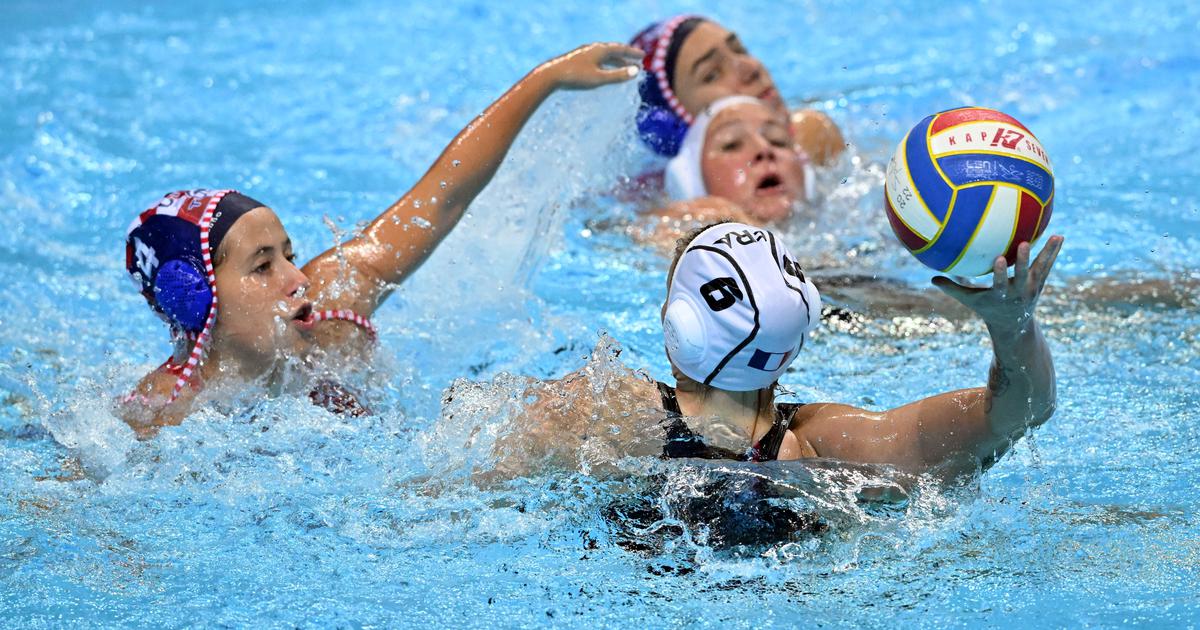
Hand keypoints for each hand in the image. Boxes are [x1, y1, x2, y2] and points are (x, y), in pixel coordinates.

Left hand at [540, 42, 642, 89]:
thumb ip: (618, 76)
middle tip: (637, 59)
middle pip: (614, 50)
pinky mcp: (577, 60)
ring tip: (624, 65)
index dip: (633, 53)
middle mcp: (593, 48)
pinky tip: (604, 69)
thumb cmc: (576, 77)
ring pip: (604, 55)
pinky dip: (606, 63)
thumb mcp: (599, 79)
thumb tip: (636, 72)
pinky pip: (597, 59)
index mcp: (600, 50)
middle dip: (626, 55)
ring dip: (616, 60)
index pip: (621, 49)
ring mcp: (584, 53)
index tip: (643, 56)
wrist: (551, 76)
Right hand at [932, 235, 1063, 335]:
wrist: (1013, 325)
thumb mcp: (970, 301)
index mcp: (1002, 295)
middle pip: (1023, 275)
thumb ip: (952, 289)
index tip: (999, 259)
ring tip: (1057, 236)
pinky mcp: (1040, 282)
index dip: (1001, 272)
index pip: (1001, 283)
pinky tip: (1059, 237)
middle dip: (1024, 261)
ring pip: (1041, 268)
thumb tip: (931, 278)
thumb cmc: (987, 308)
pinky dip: (1053, 251)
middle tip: (1024, 244)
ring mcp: (1032, 287)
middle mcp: (1019, 292)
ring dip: (1048, 253)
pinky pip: (1047, 265)